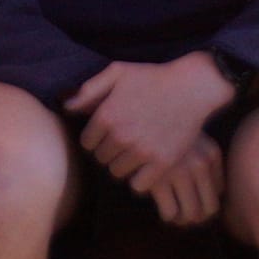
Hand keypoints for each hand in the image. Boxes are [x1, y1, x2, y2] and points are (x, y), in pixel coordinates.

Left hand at [64, 54, 233, 189]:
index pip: (87, 143)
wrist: (191, 87)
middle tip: (125, 142)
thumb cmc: (152, 77)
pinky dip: (140, 179)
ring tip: (135, 152)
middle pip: (101, 159)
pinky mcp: (162, 163)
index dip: (96, 138)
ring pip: (117, 173)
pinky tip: (146, 166)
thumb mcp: (117, 72)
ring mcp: (142, 151)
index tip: (109, 133)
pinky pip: (139, 185)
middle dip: (110, 151)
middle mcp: (121, 135)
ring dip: (124, 165)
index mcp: (106, 115)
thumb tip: (67, 107)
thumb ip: (89, 90)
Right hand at [149, 133, 223, 227]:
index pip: (219, 191)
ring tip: (172, 209)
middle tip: (184, 211)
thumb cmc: (162, 129)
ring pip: (190, 214)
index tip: (192, 195)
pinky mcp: (158, 179)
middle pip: (208, 208)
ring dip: (182, 218)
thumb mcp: (188, 136)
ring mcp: (179, 171)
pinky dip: (166, 213)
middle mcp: (199, 163)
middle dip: (197, 215)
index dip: (206, 197)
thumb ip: (203, 160)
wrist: (137, 115)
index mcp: (210, 152)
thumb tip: (212, 200)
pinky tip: (159, 202)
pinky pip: (170, 212)